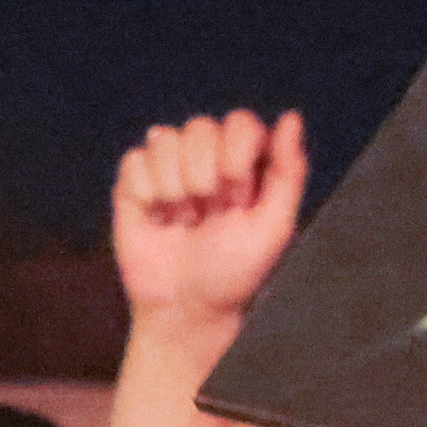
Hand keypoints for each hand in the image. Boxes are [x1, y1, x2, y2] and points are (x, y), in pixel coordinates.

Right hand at [111, 108, 307, 329]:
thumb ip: (289, 170)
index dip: (236, 158)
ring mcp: (168, 166)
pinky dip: (147, 193)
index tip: (239, 199)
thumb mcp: (274, 227)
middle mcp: (207, 157)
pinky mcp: (134, 182)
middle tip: (210, 215)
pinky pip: (135, 160)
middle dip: (205, 177)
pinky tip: (157, 218)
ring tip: (183, 220)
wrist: (185, 308)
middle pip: (200, 127)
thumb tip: (292, 117)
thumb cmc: (234, 272)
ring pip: (164, 138)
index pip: (240, 123)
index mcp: (245, 161)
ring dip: (175, 188)